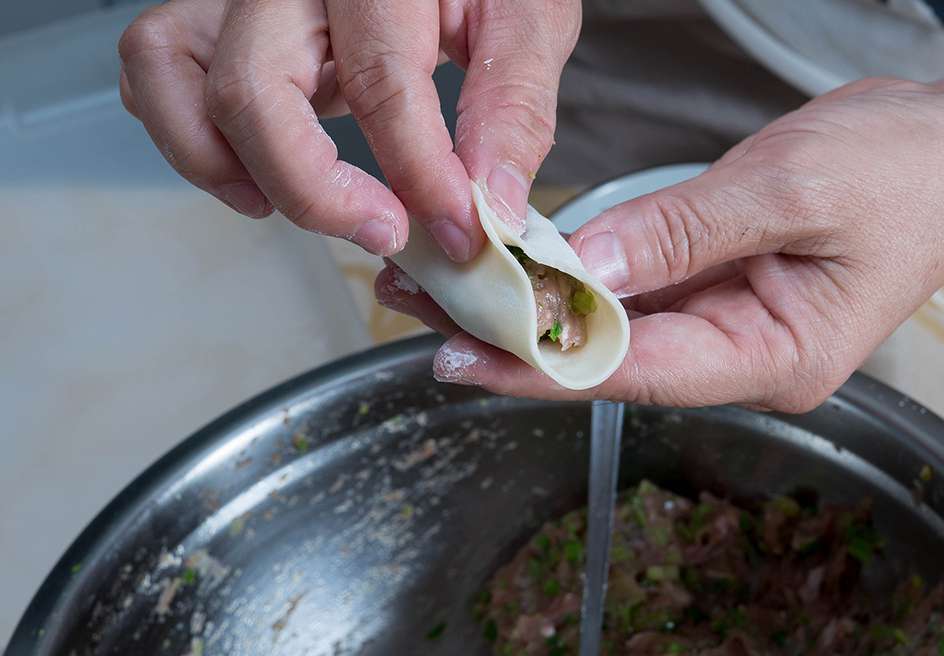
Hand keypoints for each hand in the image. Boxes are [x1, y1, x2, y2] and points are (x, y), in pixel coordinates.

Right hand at [118, 0, 579, 260]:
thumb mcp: (525, 19)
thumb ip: (511, 107)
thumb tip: (490, 204)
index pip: (381, 81)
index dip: (419, 174)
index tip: (458, 231)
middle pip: (251, 88)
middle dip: (312, 190)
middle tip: (382, 231)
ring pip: (168, 69)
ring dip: (218, 164)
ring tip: (289, 207)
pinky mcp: (221, 17)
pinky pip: (156, 68)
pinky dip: (187, 133)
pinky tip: (256, 175)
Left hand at [378, 60, 943, 410]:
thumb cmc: (899, 173)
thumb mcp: (790, 190)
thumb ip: (680, 232)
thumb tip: (583, 269)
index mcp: (773, 357)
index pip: (636, 371)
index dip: (544, 368)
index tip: (462, 356)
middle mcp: (739, 355)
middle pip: (609, 358)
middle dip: (516, 339)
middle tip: (424, 314)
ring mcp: (722, 322)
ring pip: (611, 325)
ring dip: (533, 306)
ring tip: (444, 287)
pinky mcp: (710, 284)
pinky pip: (630, 288)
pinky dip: (573, 275)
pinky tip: (517, 261)